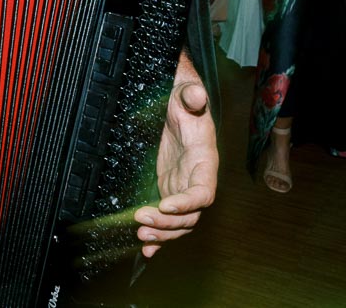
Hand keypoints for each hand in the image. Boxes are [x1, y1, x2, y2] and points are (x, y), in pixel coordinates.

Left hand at [134, 55, 217, 257]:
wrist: (178, 107)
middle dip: (167, 224)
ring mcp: (182, 190)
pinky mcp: (168, 191)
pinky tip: (145, 251)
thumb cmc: (185, 101)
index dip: (187, 202)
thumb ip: (192, 96)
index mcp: (205, 164)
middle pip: (189, 216)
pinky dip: (159, 238)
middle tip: (141, 222)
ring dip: (161, 235)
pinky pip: (167, 220)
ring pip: (178, 224)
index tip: (165, 204)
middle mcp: (196, 182)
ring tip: (140, 237)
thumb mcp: (186, 95)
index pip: (203, 192)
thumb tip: (195, 94)